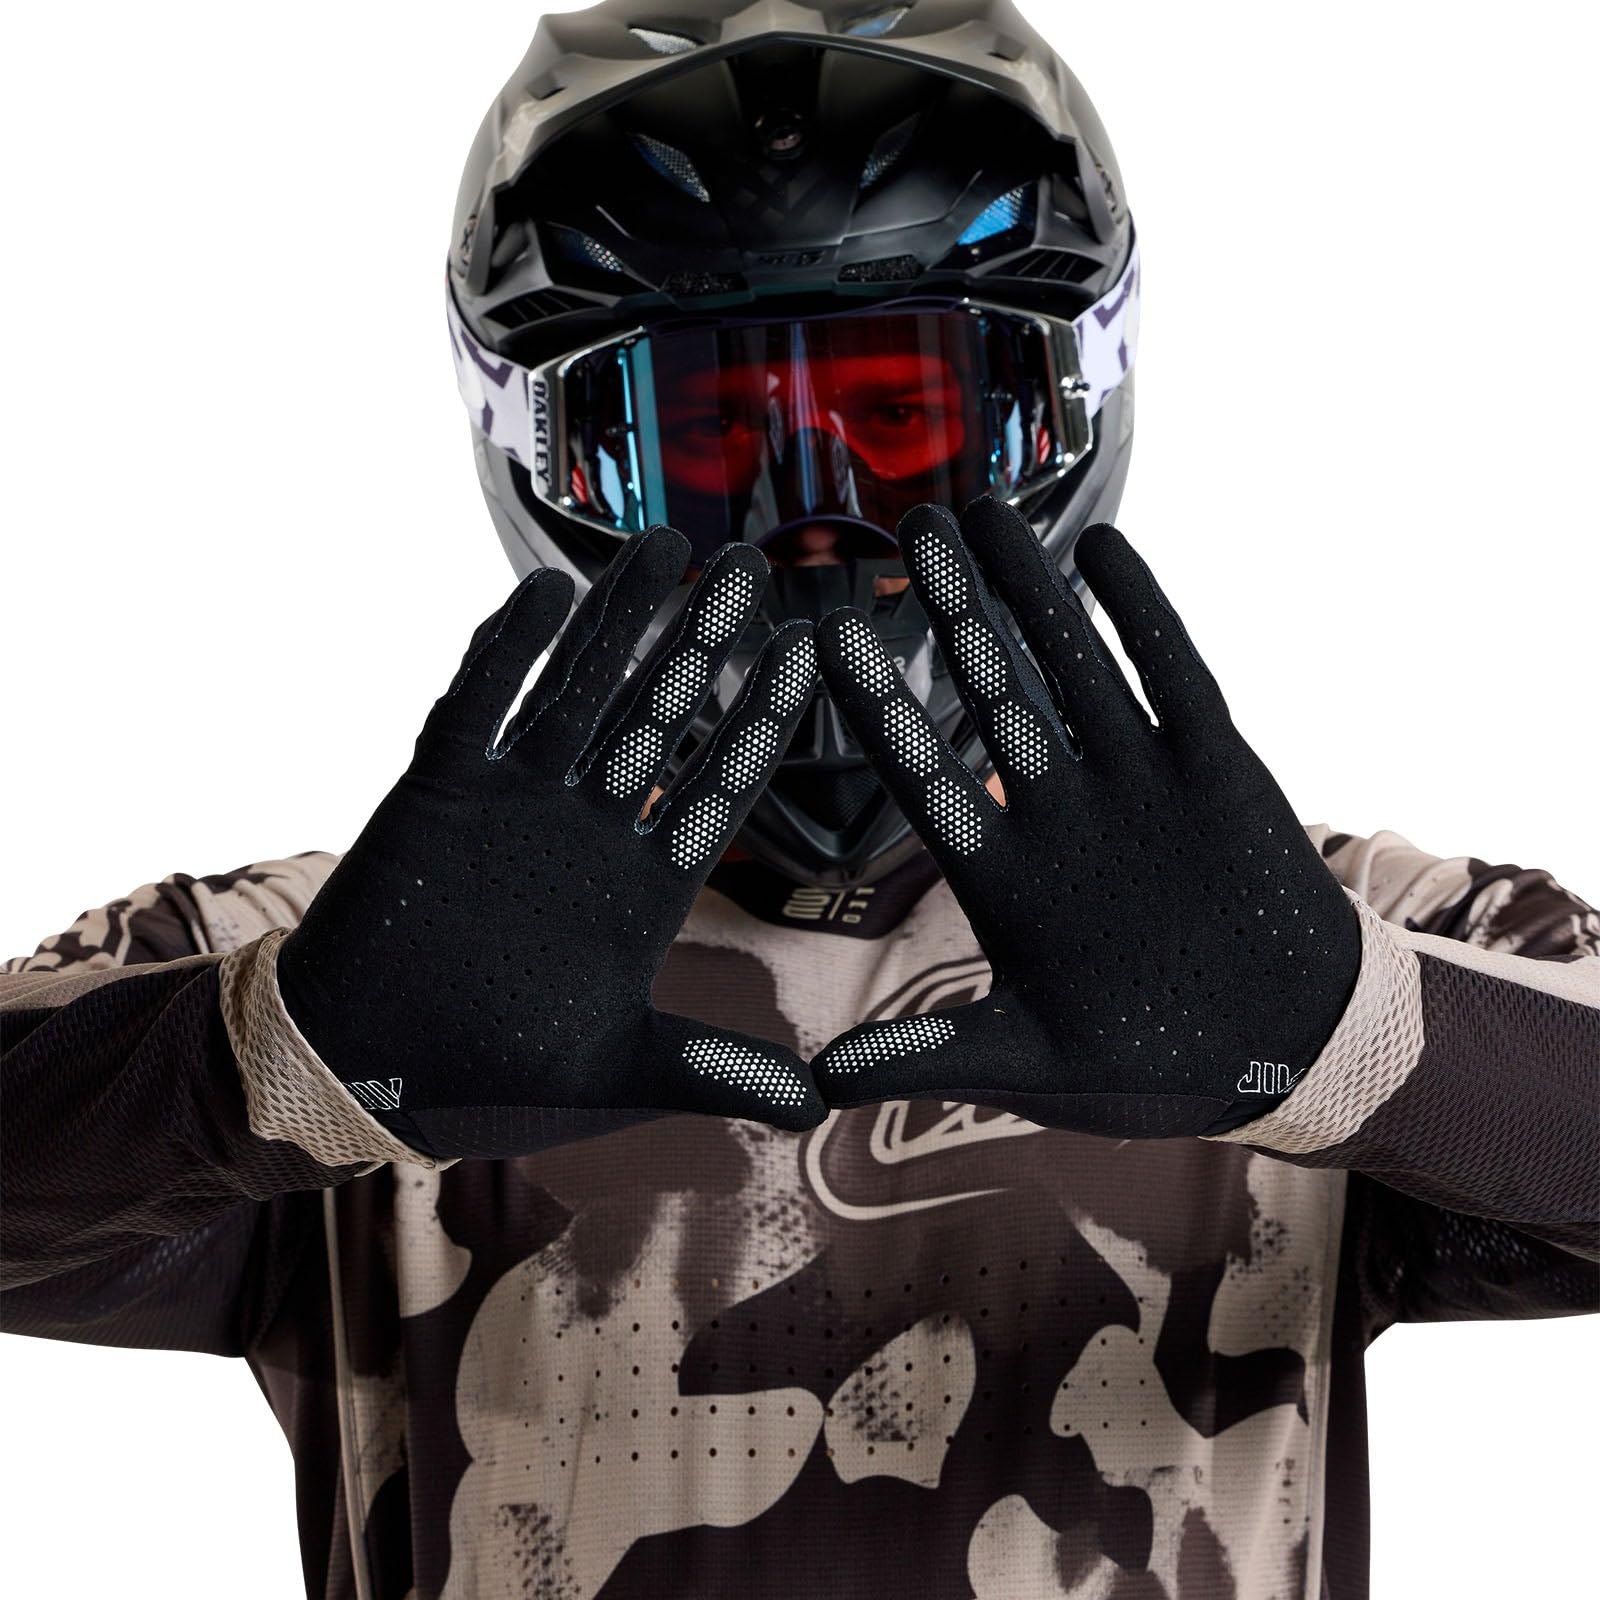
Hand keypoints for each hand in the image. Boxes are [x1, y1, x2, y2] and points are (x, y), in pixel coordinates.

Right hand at [277, 528, 825, 1158]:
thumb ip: (715, 1069)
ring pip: (576, 692)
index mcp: (640, 887)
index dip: (761, 721)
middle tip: (749, 569)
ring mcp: (514, 803)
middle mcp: (587, 828)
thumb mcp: (616, 1075)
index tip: (810, 653)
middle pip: (657, 717)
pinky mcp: (438, 793)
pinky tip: (546, 591)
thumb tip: (823, 1108)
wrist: (365, 1073)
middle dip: (702, 643)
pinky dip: (504, 652)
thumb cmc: (491, 1079)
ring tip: (666, 545)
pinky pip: (475, 708)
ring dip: (617, 621)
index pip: (718, 787)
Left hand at [811, 499, 1360, 1137]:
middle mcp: (1061, 814)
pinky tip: (1101, 550)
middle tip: (907, 529)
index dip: (879, 706)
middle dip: (951, 611)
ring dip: (1031, 591)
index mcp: (1006, 877)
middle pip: (993, 692)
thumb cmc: (1150, 1065)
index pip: (925, 776)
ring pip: (1073, 667)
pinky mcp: (1215, 770)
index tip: (828, 635)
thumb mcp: (1029, 1067)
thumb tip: (813, 1083)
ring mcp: (1138, 785)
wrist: (1285, 1048)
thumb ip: (928, 1055)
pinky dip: (1142, 615)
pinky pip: (1176, 677)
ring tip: (980, 514)